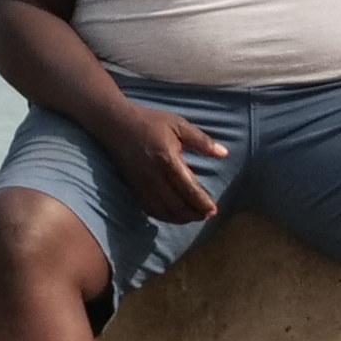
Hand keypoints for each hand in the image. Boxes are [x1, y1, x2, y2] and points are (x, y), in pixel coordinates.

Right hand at [98, 107, 226, 224]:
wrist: (115, 123)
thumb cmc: (150, 122)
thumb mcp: (179, 124)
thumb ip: (202, 141)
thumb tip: (224, 154)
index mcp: (167, 160)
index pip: (188, 189)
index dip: (201, 203)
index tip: (213, 210)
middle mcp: (153, 175)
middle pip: (175, 204)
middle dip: (193, 214)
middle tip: (207, 216)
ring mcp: (141, 183)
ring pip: (161, 210)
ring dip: (179, 218)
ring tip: (194, 217)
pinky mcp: (133, 186)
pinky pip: (148, 208)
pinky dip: (162, 216)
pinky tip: (173, 215)